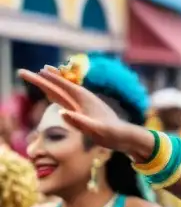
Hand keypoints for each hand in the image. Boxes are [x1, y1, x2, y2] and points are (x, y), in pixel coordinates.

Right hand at [18, 67, 144, 155]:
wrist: (125, 136)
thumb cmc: (111, 134)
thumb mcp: (96, 129)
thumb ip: (80, 121)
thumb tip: (62, 112)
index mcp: (85, 100)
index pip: (64, 87)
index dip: (53, 79)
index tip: (40, 70)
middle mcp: (84, 99)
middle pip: (61, 87)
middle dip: (46, 79)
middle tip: (29, 71)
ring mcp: (85, 105)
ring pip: (65, 91)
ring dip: (53, 84)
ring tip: (43, 75)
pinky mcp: (87, 110)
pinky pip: (70, 99)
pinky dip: (60, 93)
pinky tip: (57, 94)